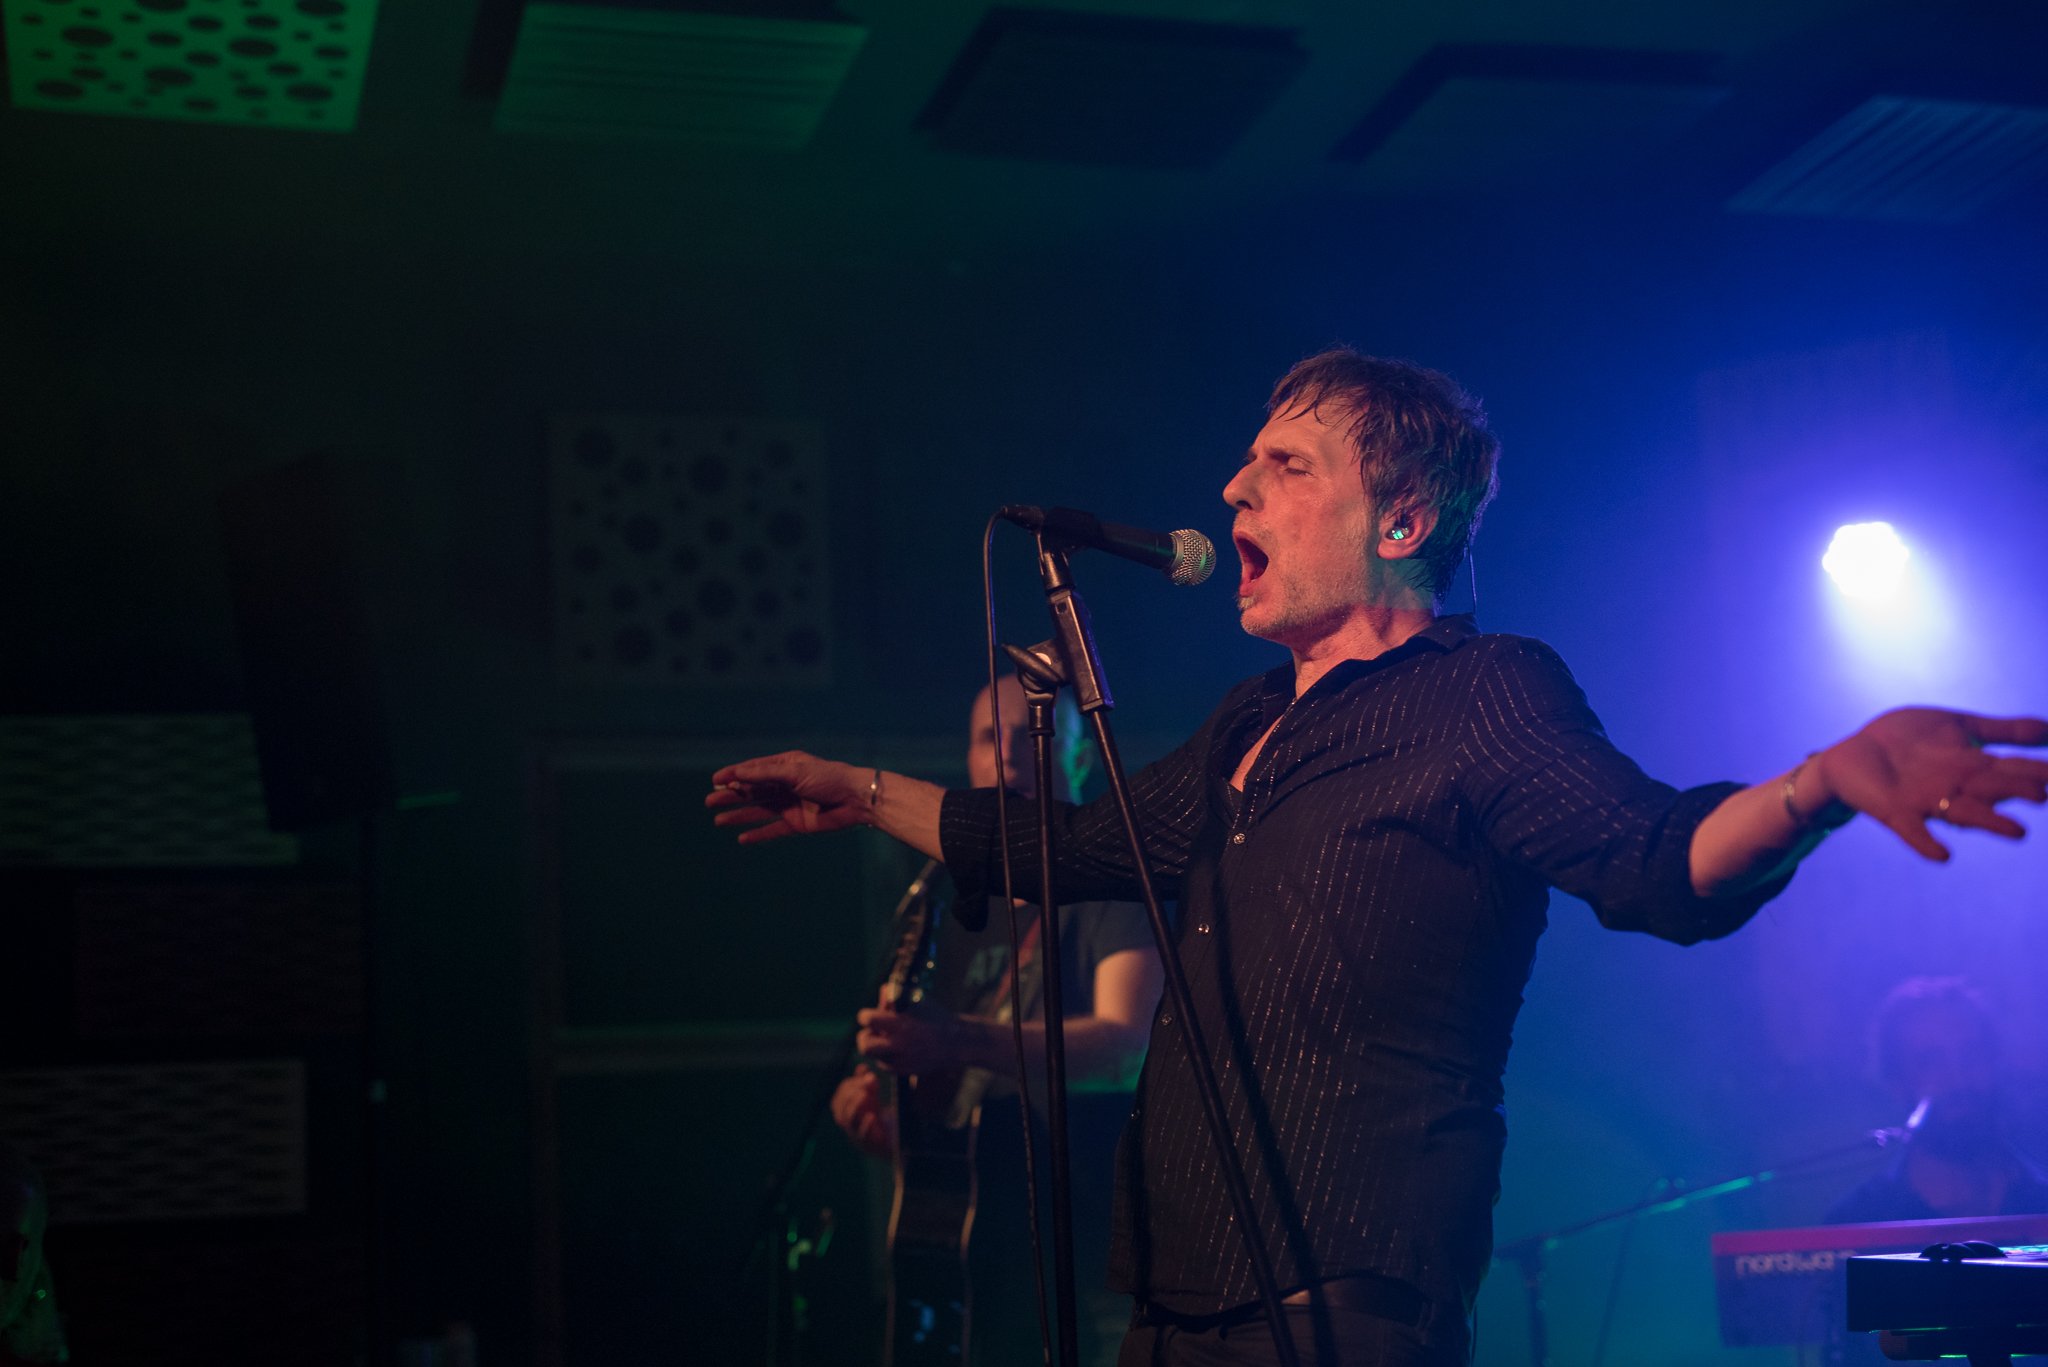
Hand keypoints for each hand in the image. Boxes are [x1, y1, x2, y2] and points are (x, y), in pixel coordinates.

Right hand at [705, 751, 870, 843]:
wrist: (857, 800)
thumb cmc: (828, 778)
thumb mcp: (794, 772)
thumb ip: (765, 774)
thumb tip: (736, 774)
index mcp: (785, 767)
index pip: (753, 770)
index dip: (733, 775)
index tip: (715, 781)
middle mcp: (785, 785)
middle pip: (752, 791)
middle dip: (731, 797)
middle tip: (709, 802)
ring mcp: (791, 805)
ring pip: (758, 810)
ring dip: (739, 815)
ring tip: (717, 821)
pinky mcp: (798, 824)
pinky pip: (773, 830)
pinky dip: (758, 834)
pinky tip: (741, 839)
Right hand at [829, 1064, 895, 1159]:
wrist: (898, 1144)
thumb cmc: (882, 1120)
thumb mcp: (874, 1099)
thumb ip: (867, 1083)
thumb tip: (862, 1067)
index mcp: (848, 1112)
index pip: (840, 1096)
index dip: (850, 1084)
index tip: (866, 1073)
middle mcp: (850, 1124)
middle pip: (840, 1107)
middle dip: (852, 1091)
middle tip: (869, 1080)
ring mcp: (857, 1136)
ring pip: (846, 1121)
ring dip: (854, 1106)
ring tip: (864, 1094)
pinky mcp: (870, 1146)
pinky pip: (862, 1137)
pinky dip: (865, 1125)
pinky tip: (871, 1116)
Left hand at [856, 1001, 991, 1076]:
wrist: (955, 1043)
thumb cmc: (935, 1017)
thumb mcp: (918, 1000)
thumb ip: (897, 995)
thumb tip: (882, 991)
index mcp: (902, 1025)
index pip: (869, 1020)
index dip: (866, 1016)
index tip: (869, 1015)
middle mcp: (899, 1045)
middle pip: (865, 1045)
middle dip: (865, 1036)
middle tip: (873, 1032)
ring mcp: (901, 1061)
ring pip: (874, 1057)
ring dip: (876, 1047)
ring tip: (887, 1039)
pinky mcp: (904, 1072)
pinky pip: (885, 1066)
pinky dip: (886, 1057)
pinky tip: (896, 1049)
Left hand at [1815, 708, 2047, 859]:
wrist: (1852, 754)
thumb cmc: (1909, 741)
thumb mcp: (1958, 726)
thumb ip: (2003, 731)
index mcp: (1973, 766)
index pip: (2012, 767)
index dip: (2038, 772)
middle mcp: (1956, 787)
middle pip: (1992, 788)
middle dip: (2018, 791)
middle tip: (2043, 794)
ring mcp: (1926, 800)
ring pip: (1963, 814)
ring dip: (1989, 822)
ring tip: (2018, 832)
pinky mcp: (1895, 810)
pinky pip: (1912, 831)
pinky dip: (1926, 843)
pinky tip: (1943, 855)